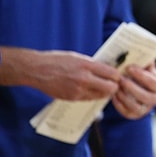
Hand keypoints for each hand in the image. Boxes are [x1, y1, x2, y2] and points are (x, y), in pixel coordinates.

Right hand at [0, 48, 120, 99]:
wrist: (37, 70)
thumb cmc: (57, 60)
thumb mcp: (78, 57)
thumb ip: (93, 64)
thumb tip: (108, 69)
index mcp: (87, 65)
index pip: (112, 73)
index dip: (117, 75)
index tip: (118, 75)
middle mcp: (84, 79)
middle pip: (110, 87)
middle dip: (115, 86)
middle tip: (115, 83)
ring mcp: (78, 90)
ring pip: (101, 95)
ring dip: (105, 92)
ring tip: (105, 87)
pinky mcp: (72, 98)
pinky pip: (89, 99)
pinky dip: (94, 95)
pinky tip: (93, 90)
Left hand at [112, 63, 155, 119]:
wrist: (135, 85)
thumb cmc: (139, 72)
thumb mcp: (143, 66)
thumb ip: (144, 60)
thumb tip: (139, 53)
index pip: (155, 84)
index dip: (143, 76)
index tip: (129, 67)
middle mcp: (155, 99)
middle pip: (147, 97)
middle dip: (133, 88)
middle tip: (121, 79)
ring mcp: (145, 109)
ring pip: (136, 107)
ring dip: (125, 97)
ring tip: (116, 87)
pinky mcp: (134, 115)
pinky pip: (126, 112)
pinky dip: (119, 104)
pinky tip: (114, 95)